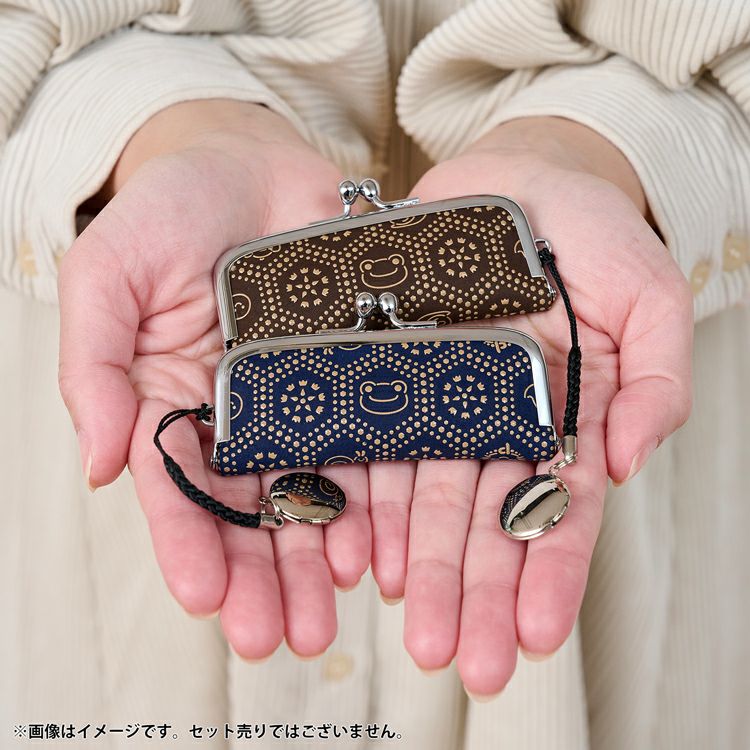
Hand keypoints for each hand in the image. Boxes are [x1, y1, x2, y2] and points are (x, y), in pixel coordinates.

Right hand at [58, 100, 371, 658]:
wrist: (252, 161)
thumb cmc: (170, 207)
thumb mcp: (108, 273)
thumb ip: (94, 365)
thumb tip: (95, 465)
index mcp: (172, 400)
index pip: (174, 488)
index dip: (188, 546)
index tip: (209, 601)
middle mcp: (239, 412)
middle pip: (250, 508)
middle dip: (265, 574)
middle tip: (283, 636)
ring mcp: (303, 395)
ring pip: (314, 488)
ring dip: (323, 553)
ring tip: (337, 610)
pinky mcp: (357, 372)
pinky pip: (370, 439)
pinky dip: (377, 492)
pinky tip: (385, 541)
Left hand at [368, 117, 692, 695]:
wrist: (517, 179)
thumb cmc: (592, 232)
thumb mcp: (648, 296)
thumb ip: (656, 379)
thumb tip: (630, 461)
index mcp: (563, 414)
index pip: (558, 508)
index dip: (549, 573)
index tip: (534, 637)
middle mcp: (497, 419)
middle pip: (483, 518)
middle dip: (473, 591)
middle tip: (459, 661)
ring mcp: (439, 397)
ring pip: (424, 494)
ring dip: (418, 565)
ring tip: (411, 630)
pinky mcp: (389, 368)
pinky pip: (374, 439)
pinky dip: (368, 497)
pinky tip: (362, 555)